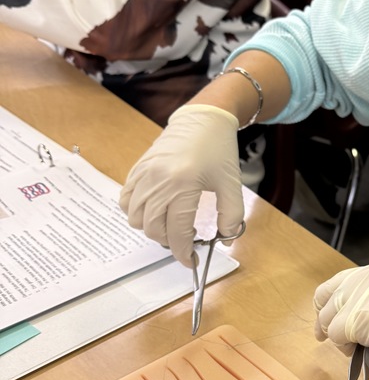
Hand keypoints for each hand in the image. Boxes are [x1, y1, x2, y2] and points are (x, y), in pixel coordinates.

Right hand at [119, 104, 243, 266]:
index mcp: (183, 185)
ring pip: (135, 218)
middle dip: (169, 242)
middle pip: (153, 228)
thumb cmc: (218, 150)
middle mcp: (158, 181)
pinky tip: (154, 211)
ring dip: (151, 229)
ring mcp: (144, 174)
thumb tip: (225, 239)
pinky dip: (136, 212)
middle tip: (185, 242)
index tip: (191, 261)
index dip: (184, 252)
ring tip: (170, 226)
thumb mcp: (232, 184)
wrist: (203, 119)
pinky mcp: (137, 169)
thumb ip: (232, 215)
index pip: (176, 231)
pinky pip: (125, 200)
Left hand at [313, 258, 368, 379]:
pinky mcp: (357, 318)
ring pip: (327, 318)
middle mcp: (368, 276)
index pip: (341, 281)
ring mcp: (361, 295)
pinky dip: (345, 348)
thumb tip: (352, 325)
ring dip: (336, 337)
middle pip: (326, 295)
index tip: (330, 319)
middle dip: (323, 318)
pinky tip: (364, 352)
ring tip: (356, 349)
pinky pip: (335, 336)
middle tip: (324, 337)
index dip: (331, 302)